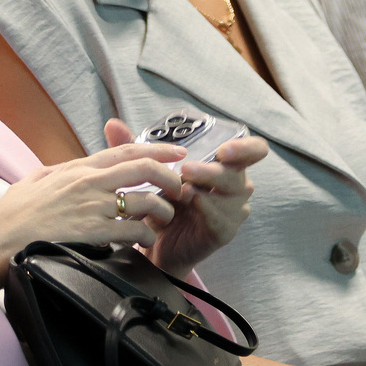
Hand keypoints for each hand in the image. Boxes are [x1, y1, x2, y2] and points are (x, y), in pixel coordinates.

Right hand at [0, 137, 187, 288]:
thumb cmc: (12, 215)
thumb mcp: (35, 180)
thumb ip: (58, 171)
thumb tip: (70, 168)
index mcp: (78, 168)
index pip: (126, 151)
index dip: (157, 149)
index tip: (177, 152)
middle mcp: (90, 183)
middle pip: (144, 170)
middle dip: (169, 176)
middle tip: (180, 186)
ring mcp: (93, 207)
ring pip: (145, 202)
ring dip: (161, 211)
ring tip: (164, 219)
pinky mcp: (94, 232)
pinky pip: (133, 231)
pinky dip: (145, 235)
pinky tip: (145, 241)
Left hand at [104, 119, 266, 278]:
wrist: (155, 242)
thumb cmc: (160, 201)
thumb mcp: (147, 173)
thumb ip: (132, 148)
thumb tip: (112, 123)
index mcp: (225, 165)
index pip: (252, 150)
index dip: (246, 147)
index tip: (224, 149)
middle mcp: (235, 185)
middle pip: (239, 172)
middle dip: (213, 170)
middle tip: (186, 171)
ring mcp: (233, 210)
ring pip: (233, 194)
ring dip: (207, 189)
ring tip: (182, 190)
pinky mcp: (225, 231)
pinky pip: (222, 219)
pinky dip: (207, 210)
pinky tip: (191, 206)